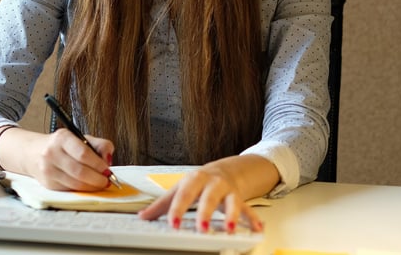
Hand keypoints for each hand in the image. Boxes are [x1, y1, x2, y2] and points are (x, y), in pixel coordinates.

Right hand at [27, 128, 114, 191]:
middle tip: (107, 181)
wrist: (33, 153)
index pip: (83, 154)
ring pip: (75, 183)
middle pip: (80, 171)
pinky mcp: (48, 183)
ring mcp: (48, 170)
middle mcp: (52, 153)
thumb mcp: (80, 138)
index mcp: (62, 138)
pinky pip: (70, 189)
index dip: (99, 165)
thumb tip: (108, 159)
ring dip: (92, 186)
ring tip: (100, 184)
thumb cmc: (61, 146)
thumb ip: (100, 145)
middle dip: (97, 179)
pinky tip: (87, 186)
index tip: (108, 170)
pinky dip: (82, 190)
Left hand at [138, 155, 273, 232]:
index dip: (177, 209)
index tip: (172, 223)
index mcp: (194, 180)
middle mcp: (212, 184)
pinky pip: (249, 209)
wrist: (224, 170)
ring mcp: (228, 191)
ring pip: (231, 202)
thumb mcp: (180, 189)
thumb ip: (162, 204)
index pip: (184, 195)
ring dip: (232, 216)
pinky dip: (254, 219)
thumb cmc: (199, 182)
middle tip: (201, 228)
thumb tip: (142, 217)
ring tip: (230, 230)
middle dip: (205, 212)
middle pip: (208, 197)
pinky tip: (257, 229)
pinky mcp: (240, 199)